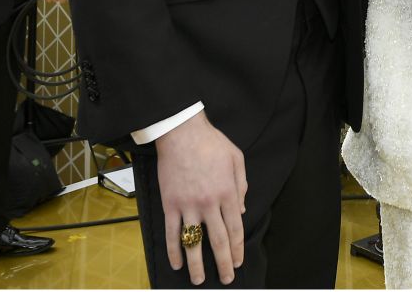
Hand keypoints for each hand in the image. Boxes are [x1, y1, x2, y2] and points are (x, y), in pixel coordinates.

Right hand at [155, 112, 246, 284]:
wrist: (183, 134)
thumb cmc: (212, 144)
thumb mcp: (236, 159)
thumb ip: (241, 185)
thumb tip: (241, 210)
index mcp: (228, 193)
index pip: (235, 228)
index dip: (237, 248)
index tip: (238, 262)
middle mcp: (210, 203)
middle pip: (218, 240)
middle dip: (223, 263)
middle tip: (226, 279)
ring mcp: (188, 206)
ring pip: (194, 242)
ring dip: (197, 265)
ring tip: (199, 281)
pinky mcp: (170, 205)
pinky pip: (172, 233)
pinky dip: (174, 251)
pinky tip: (177, 264)